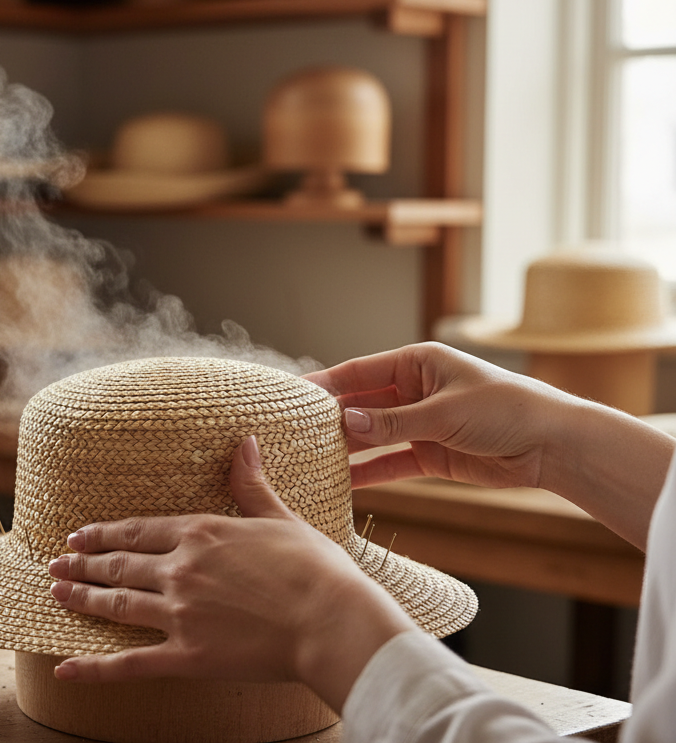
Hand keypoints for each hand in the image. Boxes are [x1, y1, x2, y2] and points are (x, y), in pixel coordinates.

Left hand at [47, 436, 413, 713]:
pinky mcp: (187, 656)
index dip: (105, 534)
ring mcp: (179, 614)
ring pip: (117, 605)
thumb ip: (252, 485)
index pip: (138, 531)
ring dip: (82, 598)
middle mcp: (180, 569)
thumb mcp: (281, 518)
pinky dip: (94, 668)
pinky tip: (63, 670)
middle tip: (56, 563)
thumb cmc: (317, 570)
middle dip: (84, 564)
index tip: (81, 535)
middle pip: (119, 566)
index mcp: (201, 533)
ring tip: (55, 593)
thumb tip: (245, 441)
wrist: (332, 621)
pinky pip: (129, 663)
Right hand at [303, 342, 570, 490]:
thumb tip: (347, 424)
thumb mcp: (444, 413)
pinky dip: (369, 471)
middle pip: (362, 403)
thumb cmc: (506, 410)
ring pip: (373, 435)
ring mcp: (420, 423)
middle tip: (292, 432)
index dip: (325, 383)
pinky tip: (342, 481)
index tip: (292, 394)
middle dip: (331, 418)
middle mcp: (414, 390)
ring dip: (346, 446)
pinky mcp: (430, 455)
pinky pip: (390, 462)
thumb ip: (393, 422)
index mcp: (418, 363)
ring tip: (308, 457)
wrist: (553, 445)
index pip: (359, 371)